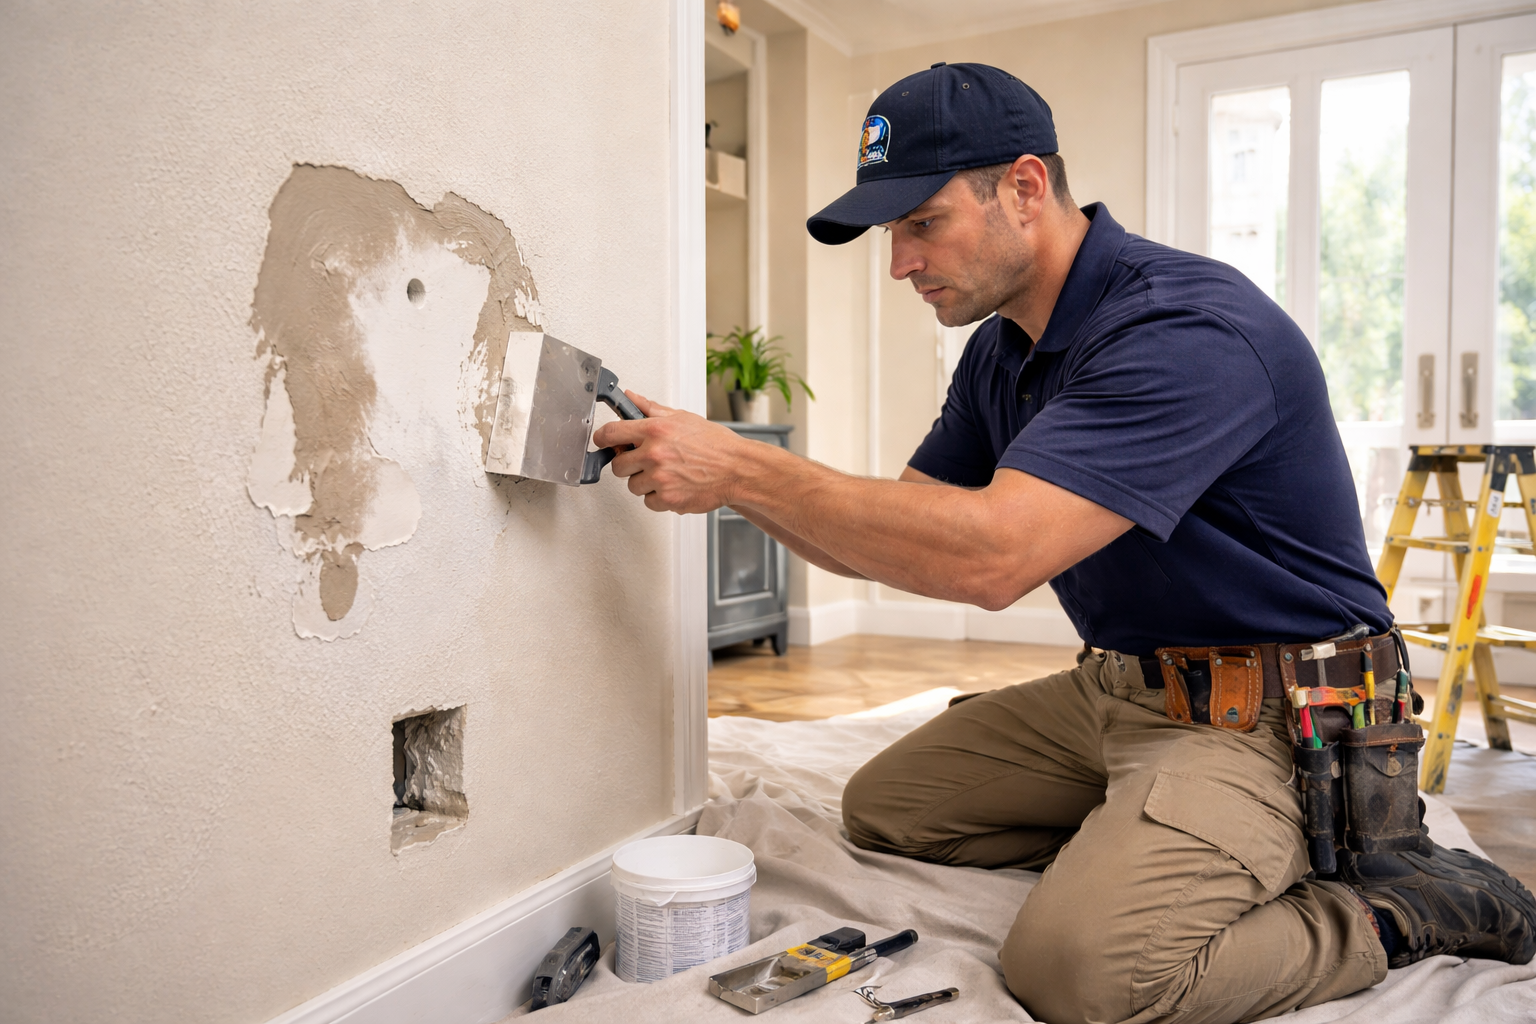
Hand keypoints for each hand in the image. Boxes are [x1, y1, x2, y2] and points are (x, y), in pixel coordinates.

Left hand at [593, 392, 750, 512]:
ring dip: (645, 483)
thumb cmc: (716, 444)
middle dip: (628, 464)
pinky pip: (649, 502)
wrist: (738, 469)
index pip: (611, 433)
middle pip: (618, 465)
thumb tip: (631, 398)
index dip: (602, 439)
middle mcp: (654, 454)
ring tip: (667, 475)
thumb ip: (651, 409)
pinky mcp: (668, 499)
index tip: (602, 442)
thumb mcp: (682, 418)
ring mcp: (659, 478)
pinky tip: (674, 487)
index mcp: (655, 430)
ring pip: (633, 486)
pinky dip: (659, 498)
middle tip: (645, 462)